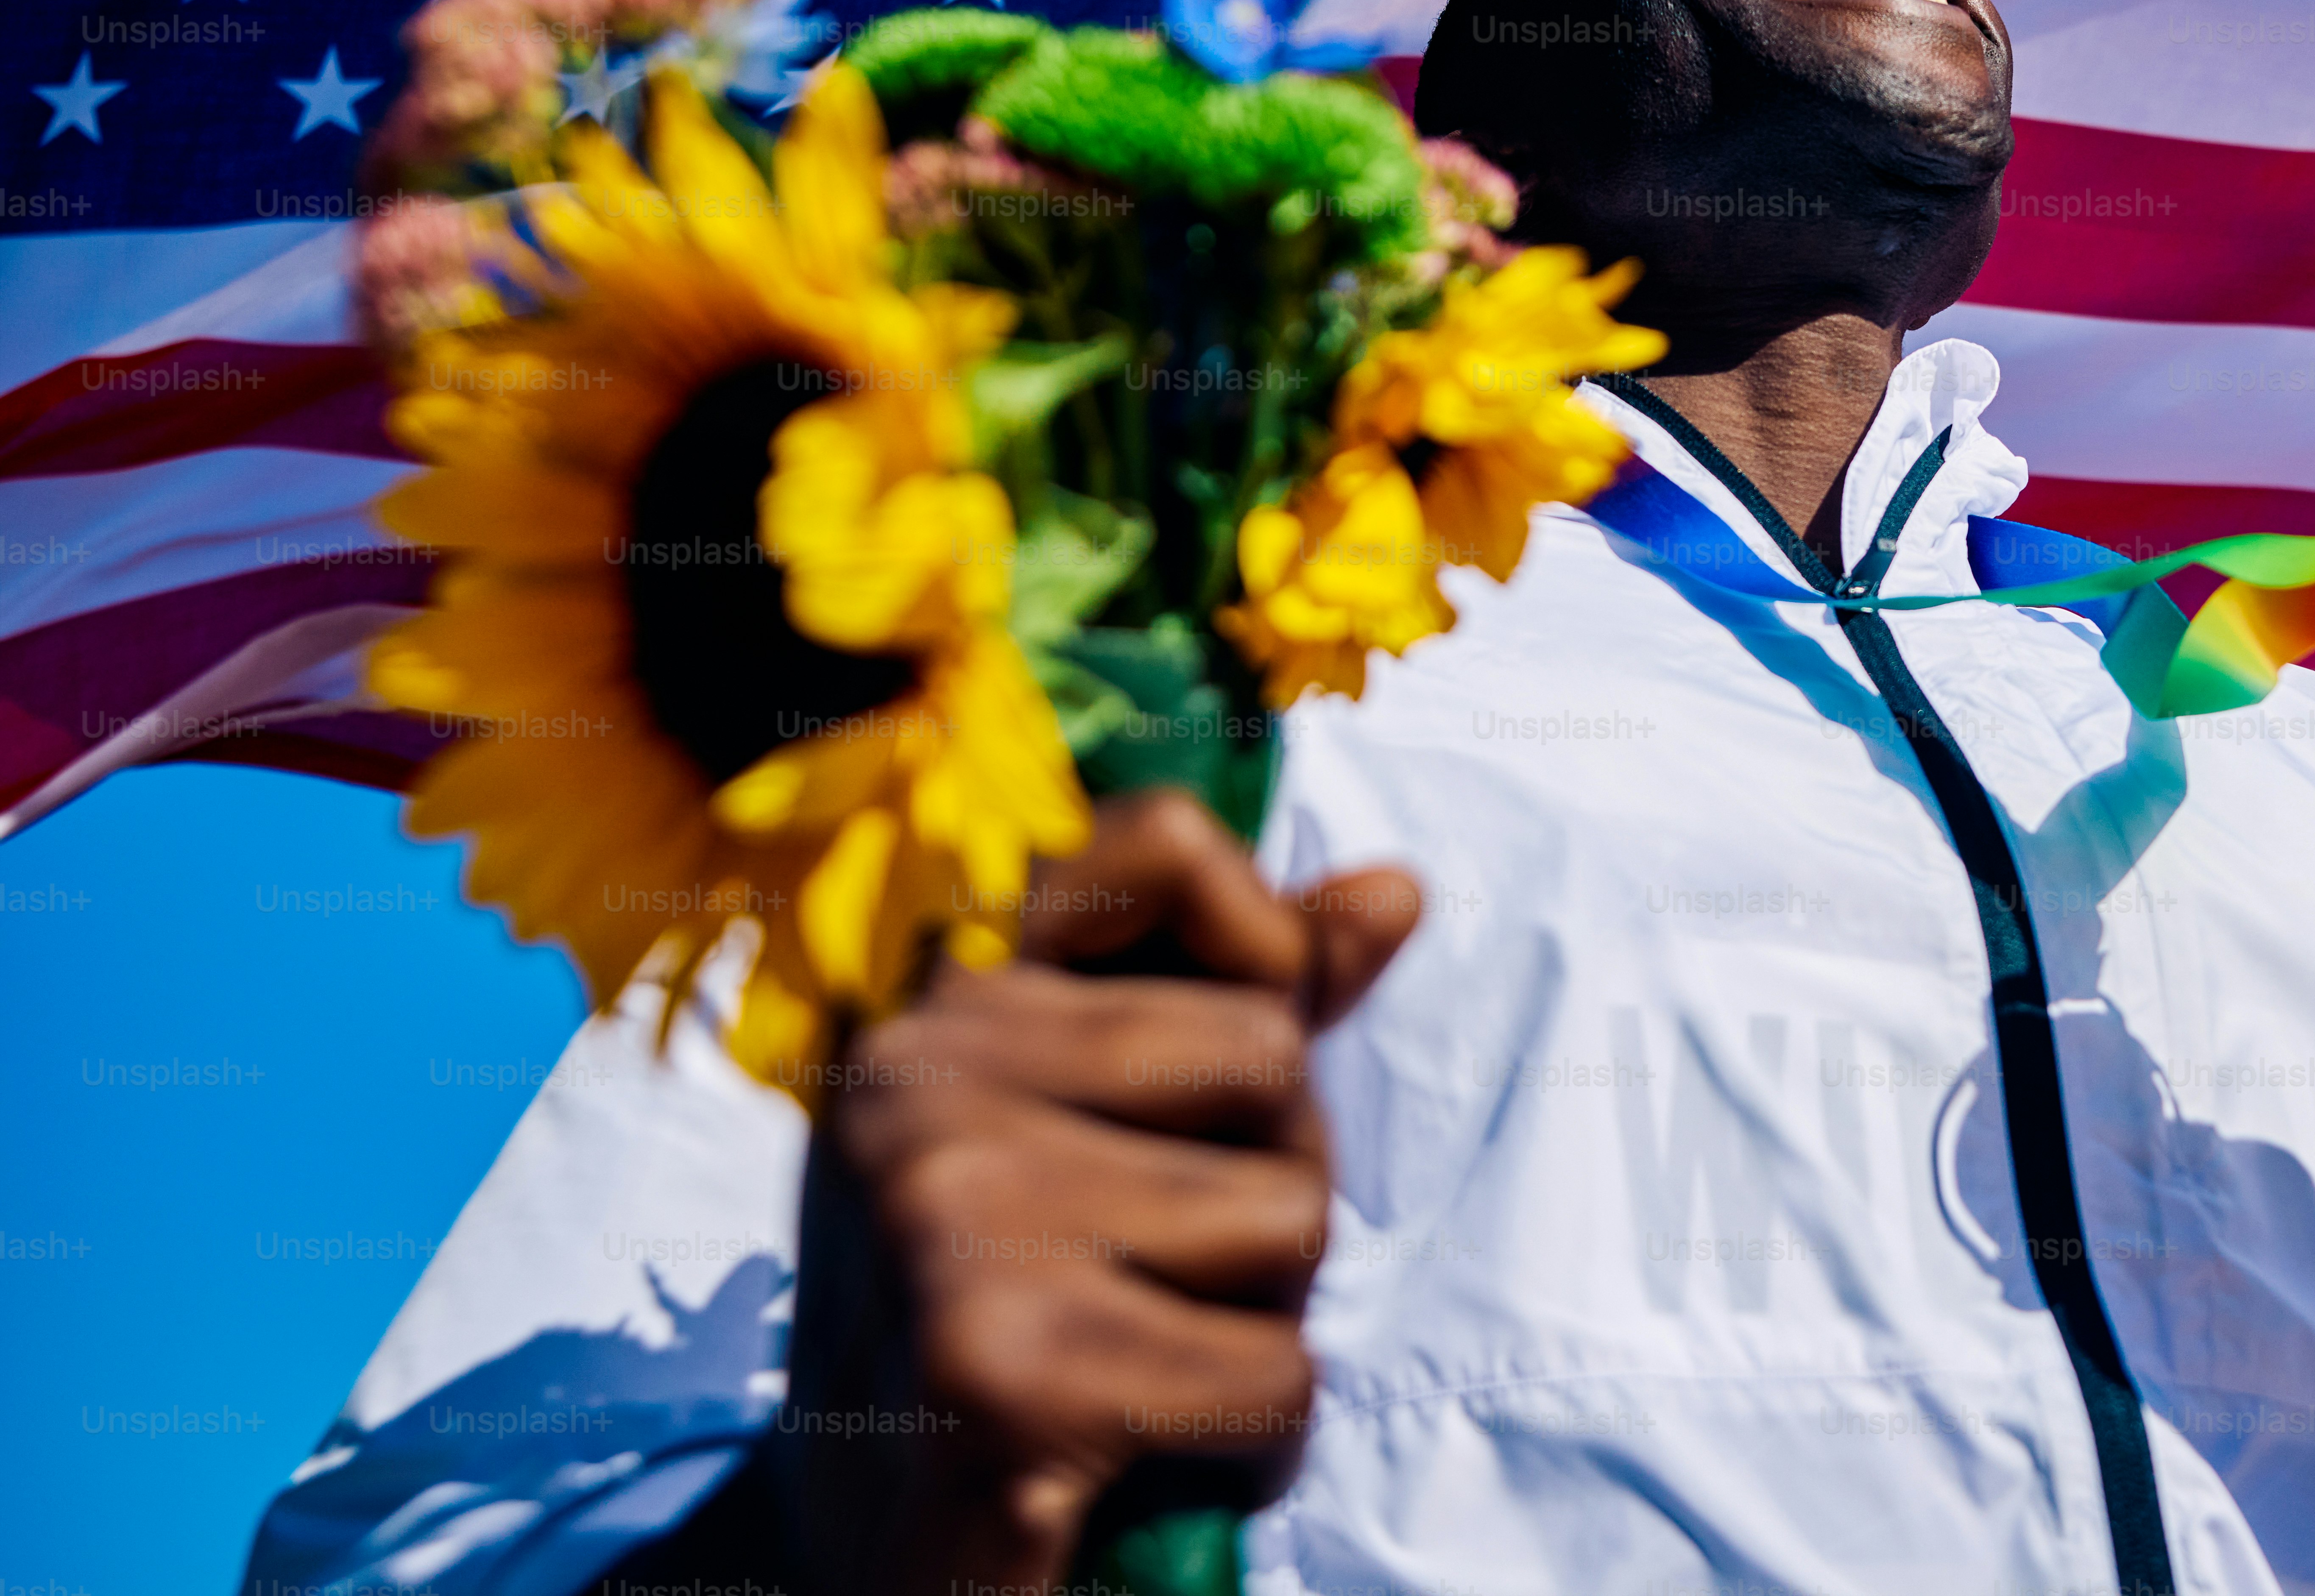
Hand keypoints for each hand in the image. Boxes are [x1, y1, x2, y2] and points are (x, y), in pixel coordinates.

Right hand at [780, 787, 1419, 1593]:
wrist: (860, 1572)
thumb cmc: (1011, 1333)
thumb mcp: (1107, 1139)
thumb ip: (1247, 998)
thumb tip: (1399, 891)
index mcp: (927, 997)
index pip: (1158, 846)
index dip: (1262, 937)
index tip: (1243, 1062)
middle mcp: (911, 1077)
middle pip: (1269, 1054)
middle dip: (1270, 1184)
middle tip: (1155, 1283)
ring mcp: (943, 1215)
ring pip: (1290, 1218)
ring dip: (1262, 1321)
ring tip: (1142, 1368)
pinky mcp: (996, 1367)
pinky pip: (1276, 1374)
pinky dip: (1253, 1443)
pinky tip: (1145, 1463)